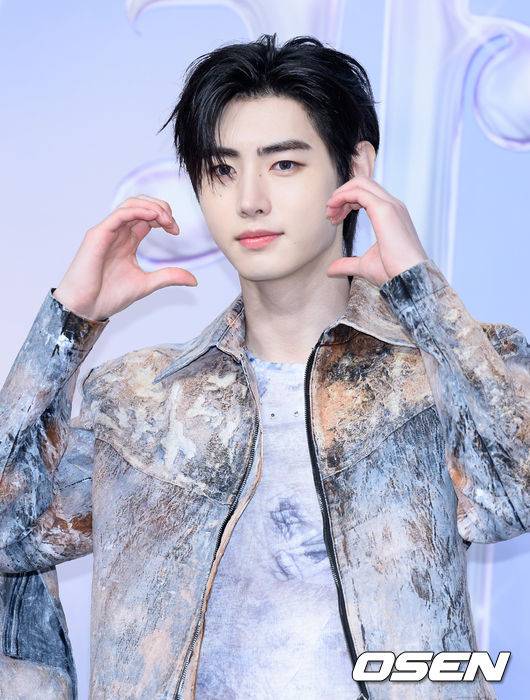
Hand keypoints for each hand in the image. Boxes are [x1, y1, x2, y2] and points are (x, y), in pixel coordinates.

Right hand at [53, 195, 197, 320]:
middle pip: (140, 205)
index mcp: (127, 241)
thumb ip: (168, 277)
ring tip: (166, 219)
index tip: (176, 231)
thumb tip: (194, 280)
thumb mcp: (146, 284)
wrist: (85, 308)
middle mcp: (117, 233)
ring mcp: (107, 232)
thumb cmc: (108, 296)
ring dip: (151, 207)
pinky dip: (138, 211)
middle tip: (173, 223)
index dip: (164, 218)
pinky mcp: (98, 235)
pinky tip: (153, 217)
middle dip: (160, 208)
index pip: (147, 217)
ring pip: (130, 205)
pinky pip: (119, 214)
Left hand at [325, 175, 428, 286]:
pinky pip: (358, 192)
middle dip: (342, 194)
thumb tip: (330, 270)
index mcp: (391, 214)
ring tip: (330, 212)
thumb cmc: (392, 272)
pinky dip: (342, 197)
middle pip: (362, 183)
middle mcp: (392, 205)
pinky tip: (333, 209)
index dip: (346, 201)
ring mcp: (390, 205)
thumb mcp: (365, 266)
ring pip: (360, 183)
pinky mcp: (384, 210)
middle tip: (329, 213)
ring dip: (340, 194)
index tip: (334, 218)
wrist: (409, 278)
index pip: (366, 193)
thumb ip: (347, 264)